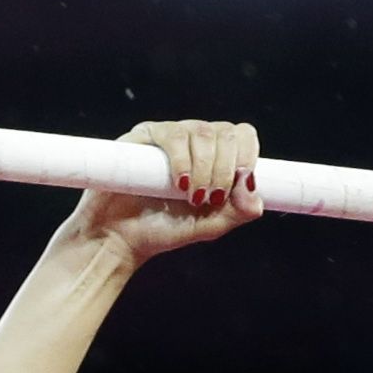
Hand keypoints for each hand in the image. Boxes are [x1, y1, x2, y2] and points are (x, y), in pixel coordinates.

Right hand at [70, 119, 263, 262]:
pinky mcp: (141, 138)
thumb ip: (238, 212)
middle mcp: (192, 140)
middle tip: (209, 200)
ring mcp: (166, 136)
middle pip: (225, 133)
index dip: (247, 155)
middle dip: (224, 169)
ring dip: (205, 167)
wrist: (119, 240)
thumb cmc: (161, 231)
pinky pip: (171, 135)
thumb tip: (253, 189)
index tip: (238, 184)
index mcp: (213, 154)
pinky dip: (182, 159)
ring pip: (201, 132)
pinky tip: (179, 184)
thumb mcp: (209, 226)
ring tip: (192, 197)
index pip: (241, 135)